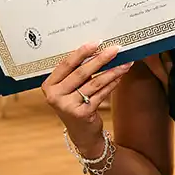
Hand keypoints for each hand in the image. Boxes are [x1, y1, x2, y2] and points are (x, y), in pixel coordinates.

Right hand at [41, 42, 132, 156]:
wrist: (81, 132)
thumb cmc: (76, 103)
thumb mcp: (70, 88)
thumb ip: (77, 72)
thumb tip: (98, 50)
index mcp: (49, 85)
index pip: (66, 64)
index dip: (81, 52)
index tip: (96, 42)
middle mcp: (54, 96)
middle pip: (81, 72)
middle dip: (101, 59)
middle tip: (115, 49)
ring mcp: (68, 106)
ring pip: (94, 83)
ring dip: (112, 71)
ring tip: (125, 62)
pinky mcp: (82, 113)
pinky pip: (101, 94)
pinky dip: (112, 83)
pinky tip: (121, 75)